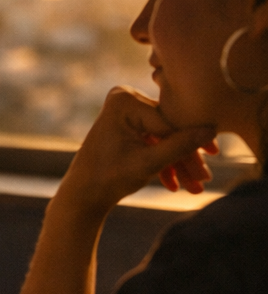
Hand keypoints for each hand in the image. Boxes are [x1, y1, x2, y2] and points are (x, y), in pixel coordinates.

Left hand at [61, 87, 217, 216]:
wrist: (82, 195)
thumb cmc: (108, 179)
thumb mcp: (149, 163)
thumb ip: (180, 146)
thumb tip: (211, 129)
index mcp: (125, 101)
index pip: (169, 122)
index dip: (191, 145)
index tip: (211, 162)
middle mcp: (124, 98)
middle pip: (168, 130)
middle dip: (185, 158)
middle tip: (204, 180)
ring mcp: (124, 110)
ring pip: (163, 138)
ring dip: (177, 164)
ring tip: (193, 188)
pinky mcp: (126, 124)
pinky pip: (152, 141)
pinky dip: (162, 162)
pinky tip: (174, 185)